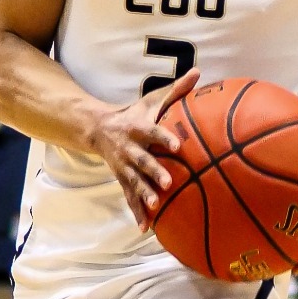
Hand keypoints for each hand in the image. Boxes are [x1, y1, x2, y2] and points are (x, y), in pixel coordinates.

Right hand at [89, 69, 198, 227]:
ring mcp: (124, 165)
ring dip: (143, 195)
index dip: (164, 137)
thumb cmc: (134, 114)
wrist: (98, 128)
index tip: (178, 145)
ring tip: (155, 206)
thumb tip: (199, 71)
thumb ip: (176, 89)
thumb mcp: (151, 100)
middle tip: (168, 183)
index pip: (152, 132)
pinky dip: (136, 212)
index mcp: (138, 127)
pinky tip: (145, 227)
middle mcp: (129, 148)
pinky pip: (129, 196)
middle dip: (153, 172)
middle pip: (142, 161)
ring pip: (134, 182)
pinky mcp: (121, 178)